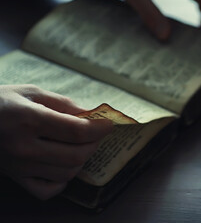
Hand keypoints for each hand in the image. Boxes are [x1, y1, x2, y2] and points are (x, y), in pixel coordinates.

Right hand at [0, 85, 112, 199]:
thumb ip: (64, 104)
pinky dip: (63, 181)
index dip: (99, 128)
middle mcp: (24, 147)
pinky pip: (48, 190)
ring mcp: (19, 167)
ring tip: (81, 146)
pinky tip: (63, 166)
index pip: (77, 131)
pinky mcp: (16, 178)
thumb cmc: (2, 102)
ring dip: (82, 160)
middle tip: (95, 133)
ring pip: (66, 173)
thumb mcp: (32, 93)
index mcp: (30, 120)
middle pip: (76, 155)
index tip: (108, 124)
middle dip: (94, 144)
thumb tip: (92, 115)